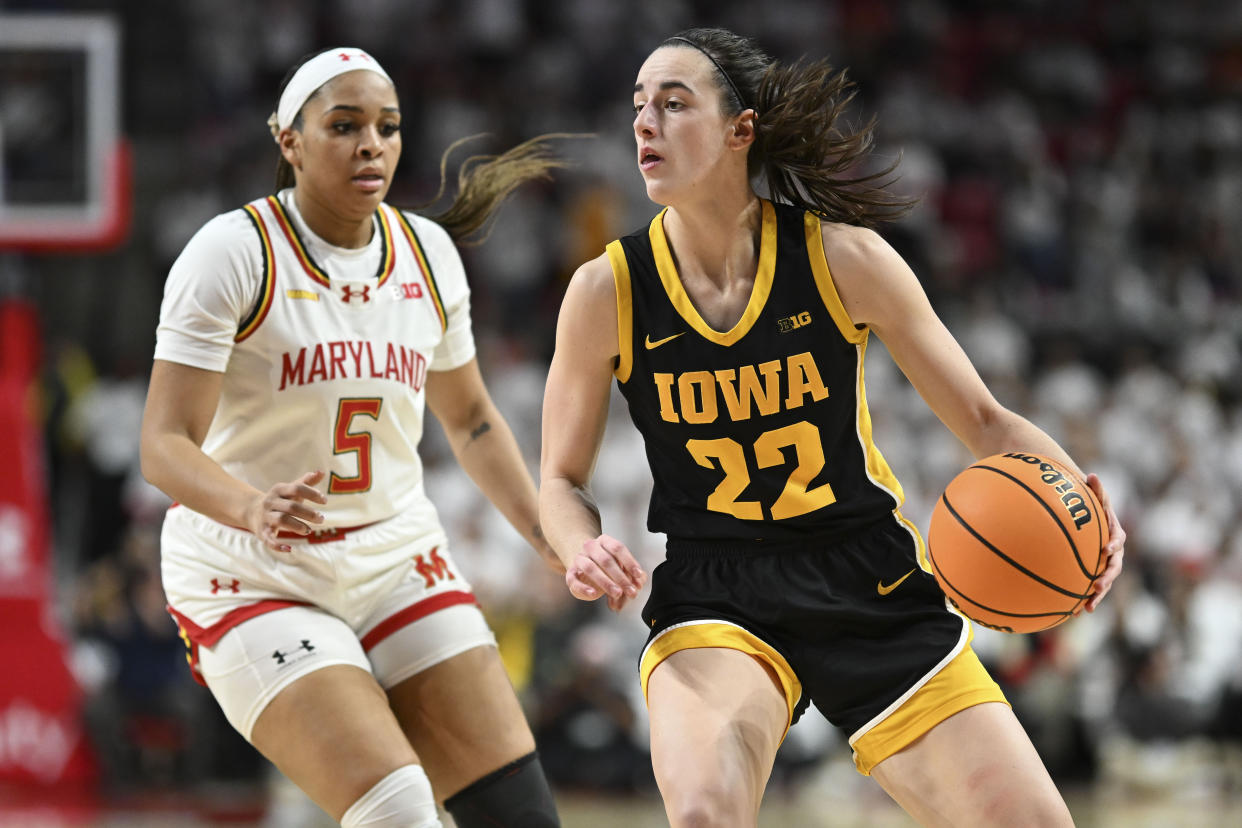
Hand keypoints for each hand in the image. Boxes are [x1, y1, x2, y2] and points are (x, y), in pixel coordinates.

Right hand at [244, 470, 327, 552]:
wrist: (252, 511)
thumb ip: (306, 482)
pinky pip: (269, 539)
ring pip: (281, 520)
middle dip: (308, 513)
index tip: (325, 501)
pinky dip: (278, 545)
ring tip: (309, 530)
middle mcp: (271, 502)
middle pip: (291, 507)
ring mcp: (265, 517)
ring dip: (298, 526)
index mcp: (279, 490)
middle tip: (321, 519)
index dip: (312, 493)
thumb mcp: (291, 490)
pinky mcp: (262, 532)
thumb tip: (322, 472)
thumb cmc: (280, 500)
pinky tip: (289, 549)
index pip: (297, 488)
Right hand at [566, 533, 646, 611]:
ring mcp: (579, 558)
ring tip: (617, 593)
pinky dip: (584, 588)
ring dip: (606, 582)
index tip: (638, 575)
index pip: (617, 548)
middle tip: (630, 590)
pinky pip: (574, 580)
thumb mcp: (619, 566)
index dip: (629, 562)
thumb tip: (638, 584)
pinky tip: (594, 594)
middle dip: (620, 577)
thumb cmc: (604, 565)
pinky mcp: (570, 572)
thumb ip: (629, 573)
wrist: (583, 565)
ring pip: (590, 568)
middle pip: (605, 559)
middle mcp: (590, 547)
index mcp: (604, 541)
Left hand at [1084, 472, 1124, 611]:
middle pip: (1113, 567)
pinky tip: (1070, 613)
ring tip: (1087, 608)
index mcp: (1114, 534)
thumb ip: (1094, 489)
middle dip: (1107, 578)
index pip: (1118, 539)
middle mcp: (1113, 553)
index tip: (1106, 549)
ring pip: (1103, 582)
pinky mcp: (1093, 574)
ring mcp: (1104, 565)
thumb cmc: (1090, 506)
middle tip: (1097, 585)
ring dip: (1097, 595)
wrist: (1088, 519)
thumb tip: (1091, 475)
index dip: (1114, 544)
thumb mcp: (1092, 496)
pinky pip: (1088, 588)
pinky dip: (1081, 599)